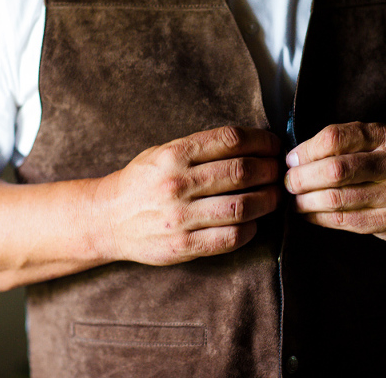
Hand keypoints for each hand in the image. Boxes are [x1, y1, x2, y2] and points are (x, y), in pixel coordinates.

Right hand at [94, 126, 281, 265]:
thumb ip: (200, 149)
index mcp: (174, 155)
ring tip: (274, 197)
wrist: (107, 219)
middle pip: (241, 172)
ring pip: (242, 206)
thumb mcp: (162, 153)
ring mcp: (180, 217)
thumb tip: (249, 144)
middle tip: (278, 172)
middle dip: (269, 170)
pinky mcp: (183, 246)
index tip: (273, 145)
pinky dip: (250, 230)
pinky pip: (230, 238)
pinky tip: (254, 223)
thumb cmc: (141, 182)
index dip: (260, 140)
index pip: (230, 140)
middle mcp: (178, 183)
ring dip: (267, 201)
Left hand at [284, 122, 385, 244]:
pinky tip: (309, 214)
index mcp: (385, 137)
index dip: (305, 150)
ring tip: (294, 200)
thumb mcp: (381, 139)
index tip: (290, 159)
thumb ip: (346, 141)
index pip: (335, 138)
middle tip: (287, 183)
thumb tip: (296, 155)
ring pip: (336, 200)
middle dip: (301, 178)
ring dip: (306, 201)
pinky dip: (320, 218)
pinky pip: (346, 221)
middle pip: (333, 171)